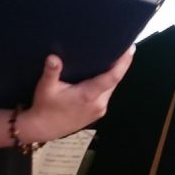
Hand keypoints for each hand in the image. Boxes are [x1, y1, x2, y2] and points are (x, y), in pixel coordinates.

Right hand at [20, 46, 134, 143]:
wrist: (44, 128)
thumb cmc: (45, 106)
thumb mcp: (45, 88)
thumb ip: (51, 72)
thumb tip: (53, 57)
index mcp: (88, 95)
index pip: (112, 77)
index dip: (123, 63)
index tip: (130, 49)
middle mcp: (98, 103)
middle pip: (115, 81)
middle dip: (120, 64)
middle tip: (123, 46)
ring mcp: (99, 109)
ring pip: (111, 88)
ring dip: (113, 74)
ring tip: (114, 56)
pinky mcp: (97, 113)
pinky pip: (106, 94)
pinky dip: (107, 83)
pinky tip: (102, 74)